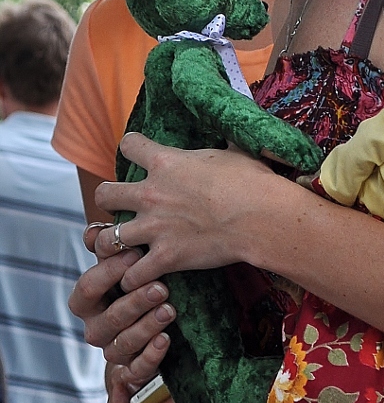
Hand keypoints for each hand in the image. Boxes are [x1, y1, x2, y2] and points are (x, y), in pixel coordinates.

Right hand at [70, 238, 175, 366]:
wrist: (155, 310)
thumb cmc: (135, 277)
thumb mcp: (124, 261)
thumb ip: (110, 245)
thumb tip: (93, 231)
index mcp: (86, 301)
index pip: (88, 288)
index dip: (110, 271)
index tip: (136, 253)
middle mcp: (95, 328)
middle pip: (109, 318)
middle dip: (135, 302)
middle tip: (161, 287)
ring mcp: (112, 350)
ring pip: (124, 344)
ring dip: (147, 327)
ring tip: (170, 310)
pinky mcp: (132, 369)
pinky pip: (137, 370)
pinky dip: (151, 356)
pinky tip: (166, 340)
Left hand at [94, 132, 279, 291]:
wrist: (260, 217)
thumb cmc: (251, 181)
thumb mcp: (235, 150)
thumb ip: (225, 140)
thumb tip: (235, 125)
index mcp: (166, 162)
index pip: (129, 146)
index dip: (132, 147)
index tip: (137, 152)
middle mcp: (152, 193)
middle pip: (105, 194)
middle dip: (109, 199)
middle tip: (120, 204)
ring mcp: (154, 227)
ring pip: (107, 237)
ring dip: (113, 243)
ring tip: (121, 246)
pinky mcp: (165, 257)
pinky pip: (133, 273)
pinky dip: (133, 277)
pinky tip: (140, 276)